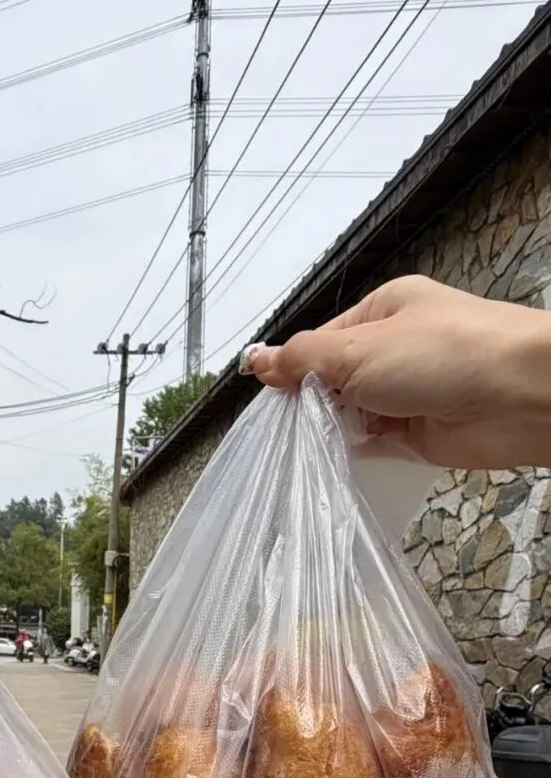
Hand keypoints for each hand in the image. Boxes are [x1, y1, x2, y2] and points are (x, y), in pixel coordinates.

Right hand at [246, 275, 550, 470]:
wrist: (522, 396)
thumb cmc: (445, 355)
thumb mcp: (360, 349)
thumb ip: (303, 359)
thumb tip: (254, 360)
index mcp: (383, 312)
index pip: (321, 341)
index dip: (292, 369)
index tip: (267, 399)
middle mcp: (394, 349)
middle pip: (333, 380)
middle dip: (309, 403)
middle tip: (283, 429)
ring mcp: (407, 393)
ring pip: (351, 414)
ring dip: (331, 431)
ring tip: (303, 450)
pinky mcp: (418, 433)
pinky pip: (374, 444)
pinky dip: (354, 454)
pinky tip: (330, 465)